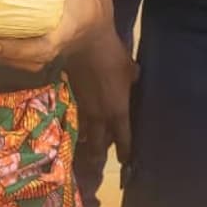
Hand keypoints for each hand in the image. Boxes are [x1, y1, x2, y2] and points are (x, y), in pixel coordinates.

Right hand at [67, 29, 136, 165]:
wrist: (84, 42)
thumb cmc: (112, 56)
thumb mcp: (129, 68)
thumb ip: (132, 79)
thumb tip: (133, 79)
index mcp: (117, 111)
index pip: (123, 138)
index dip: (124, 151)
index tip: (126, 161)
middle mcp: (99, 115)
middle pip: (99, 143)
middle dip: (100, 155)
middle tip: (99, 164)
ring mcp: (83, 107)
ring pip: (85, 131)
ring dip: (87, 140)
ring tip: (87, 145)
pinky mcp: (72, 97)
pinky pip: (78, 117)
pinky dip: (79, 123)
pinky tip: (78, 125)